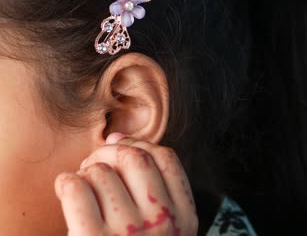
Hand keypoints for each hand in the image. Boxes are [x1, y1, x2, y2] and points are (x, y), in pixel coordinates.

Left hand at [54, 133, 197, 235]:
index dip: (141, 146)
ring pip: (102, 171)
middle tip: (97, 164)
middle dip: (110, 151)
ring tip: (83, 184)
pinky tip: (68, 190)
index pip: (166, 158)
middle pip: (134, 157)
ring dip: (86, 171)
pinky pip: (76, 188)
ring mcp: (129, 233)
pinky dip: (67, 182)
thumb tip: (118, 135)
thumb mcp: (166, 229)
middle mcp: (163, 223)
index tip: (124, 151)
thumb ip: (154, 184)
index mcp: (185, 218)